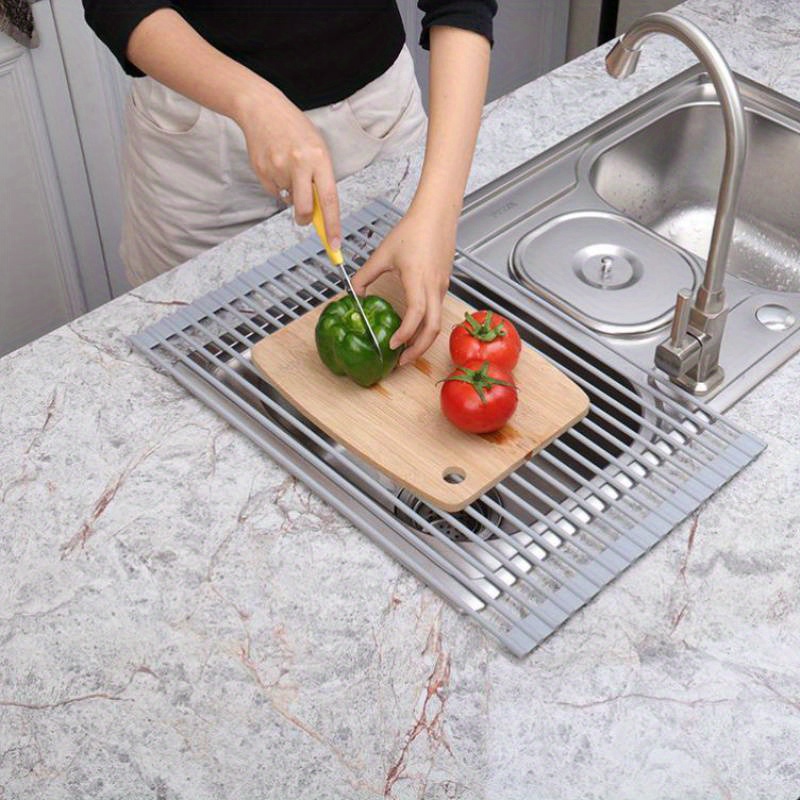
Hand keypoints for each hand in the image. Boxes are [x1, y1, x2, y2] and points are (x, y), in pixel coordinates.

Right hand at [234, 88, 340, 247]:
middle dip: (306, 219)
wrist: (261, 108)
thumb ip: (320, 178)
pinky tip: (275, 164)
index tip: (334, 245)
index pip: (329, 200)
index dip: (332, 225)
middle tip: (305, 218)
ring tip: (287, 166)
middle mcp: (299, 164)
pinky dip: (277, 185)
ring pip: (288, 199)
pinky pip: (274, 191)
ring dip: (290, 192)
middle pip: (305, 209)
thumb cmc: (295, 129)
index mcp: (319, 158)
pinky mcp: (262, 171)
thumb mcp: (317, 148)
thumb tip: (321, 211)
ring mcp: (278, 168)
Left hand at [350, 207, 454, 365]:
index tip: (391, 345)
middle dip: (418, 349)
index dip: (405, 334)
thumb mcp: (383, 254)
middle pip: (433, 329)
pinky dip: (427, 326)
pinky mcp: (444, 285)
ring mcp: (442, 287)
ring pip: (437, 323)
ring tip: (406, 350)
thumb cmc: (414, 229)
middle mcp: (434, 287)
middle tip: (401, 361)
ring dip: (423, 340)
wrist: (437, 214)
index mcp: (419, 280)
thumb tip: (354, 292)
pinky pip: (438, 312)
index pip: (416, 316)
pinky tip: (413, 328)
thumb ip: (365, 275)